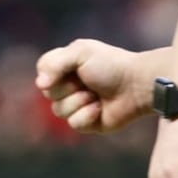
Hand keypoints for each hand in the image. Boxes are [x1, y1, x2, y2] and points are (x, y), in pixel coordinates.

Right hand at [35, 39, 151, 132]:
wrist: (138, 85)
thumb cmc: (111, 65)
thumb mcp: (80, 52)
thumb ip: (53, 63)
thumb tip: (40, 85)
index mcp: (65, 67)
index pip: (42, 73)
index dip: (51, 74)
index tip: (69, 69)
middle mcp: (69, 86)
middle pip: (49, 94)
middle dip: (68, 89)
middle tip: (87, 82)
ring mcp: (78, 105)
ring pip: (59, 111)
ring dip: (79, 102)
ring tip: (96, 96)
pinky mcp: (88, 122)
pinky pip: (74, 124)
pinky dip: (87, 116)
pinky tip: (100, 108)